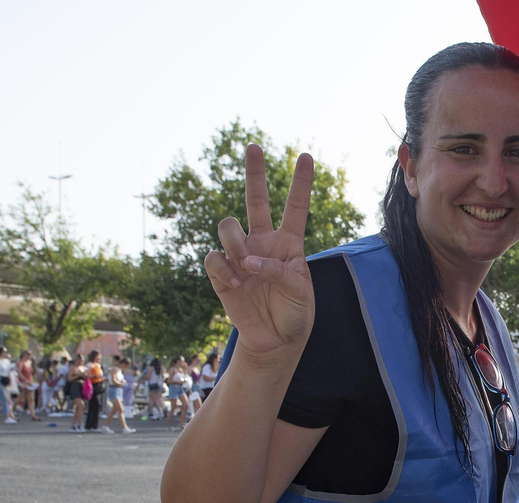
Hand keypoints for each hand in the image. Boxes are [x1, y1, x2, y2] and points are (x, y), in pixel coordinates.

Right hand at [202, 145, 315, 358]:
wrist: (275, 341)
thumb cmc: (294, 314)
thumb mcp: (300, 292)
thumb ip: (280, 271)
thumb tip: (247, 260)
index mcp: (289, 244)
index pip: (295, 207)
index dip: (300, 183)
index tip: (305, 156)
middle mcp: (263, 243)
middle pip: (256, 201)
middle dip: (255, 173)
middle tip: (255, 146)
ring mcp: (240, 256)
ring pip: (228, 225)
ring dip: (235, 242)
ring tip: (245, 266)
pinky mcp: (222, 273)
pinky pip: (214, 257)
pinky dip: (224, 268)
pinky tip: (237, 284)